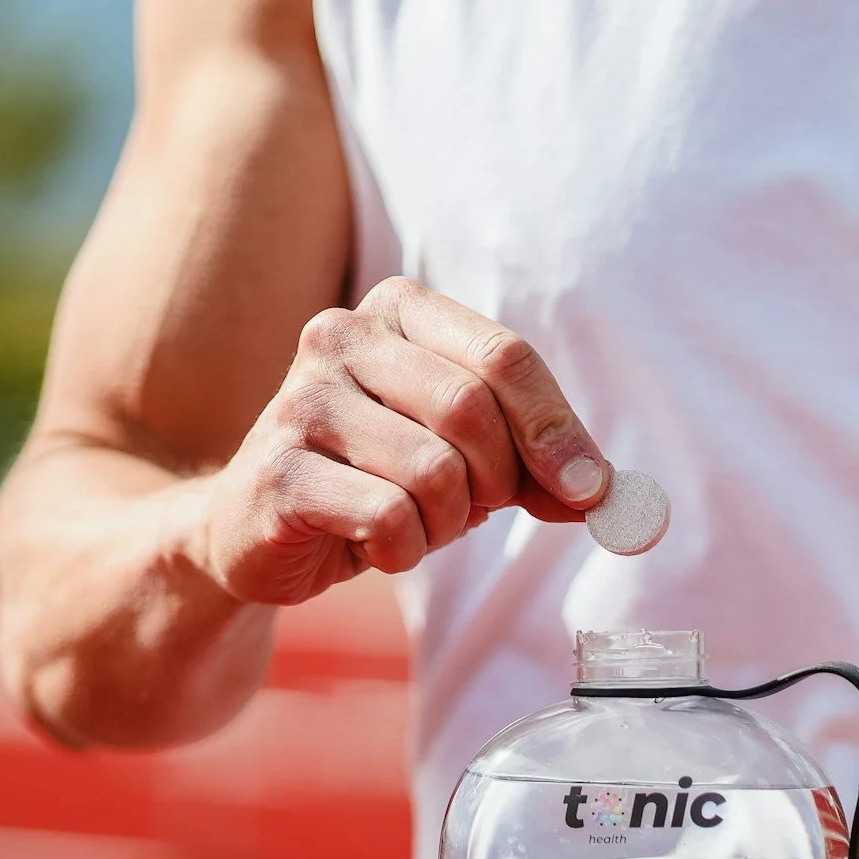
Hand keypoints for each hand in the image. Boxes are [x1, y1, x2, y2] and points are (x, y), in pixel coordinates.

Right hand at [191, 276, 611, 605]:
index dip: (557, 429)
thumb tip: (604, 492)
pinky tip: (374, 545)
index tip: (590, 489)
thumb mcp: (466, 459)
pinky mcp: (278, 472)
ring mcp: (300, 401)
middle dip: (501, 479)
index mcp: (397, 308)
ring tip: (416, 525)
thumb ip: (536, 465)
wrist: (254, 529)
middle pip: (472, 409)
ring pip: (434, 470)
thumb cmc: (373, 480)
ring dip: (448, 522)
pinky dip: (404, 549)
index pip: (504, 357)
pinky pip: (388, 517)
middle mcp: (340, 335)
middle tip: (482, 508)